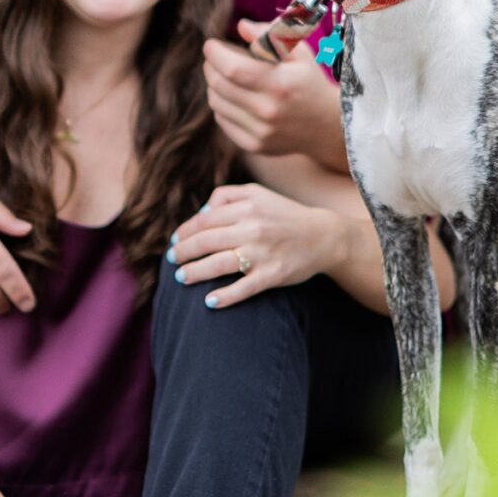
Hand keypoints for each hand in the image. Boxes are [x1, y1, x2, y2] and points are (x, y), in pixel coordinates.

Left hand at [169, 180, 346, 308]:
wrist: (324, 236)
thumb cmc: (285, 215)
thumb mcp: (258, 194)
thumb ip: (227, 196)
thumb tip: (200, 213)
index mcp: (247, 207)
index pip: (204, 221)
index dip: (184, 232)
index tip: (175, 242)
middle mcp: (253, 229)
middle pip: (205, 242)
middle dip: (183, 252)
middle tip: (172, 261)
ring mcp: (262, 253)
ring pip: (218, 264)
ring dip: (194, 273)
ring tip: (181, 278)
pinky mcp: (273, 275)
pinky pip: (244, 288)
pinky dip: (225, 296)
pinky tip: (209, 302)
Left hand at [202, 24, 346, 167]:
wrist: (327, 126)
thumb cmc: (309, 82)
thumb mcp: (299, 53)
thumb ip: (271, 36)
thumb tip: (242, 26)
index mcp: (280, 84)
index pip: (232, 68)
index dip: (215, 54)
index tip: (211, 44)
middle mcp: (268, 111)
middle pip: (219, 86)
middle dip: (210, 67)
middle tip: (215, 58)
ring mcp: (260, 132)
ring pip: (216, 104)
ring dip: (214, 85)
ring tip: (225, 76)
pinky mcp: (254, 145)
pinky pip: (222, 121)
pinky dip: (222, 105)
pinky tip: (233, 97)